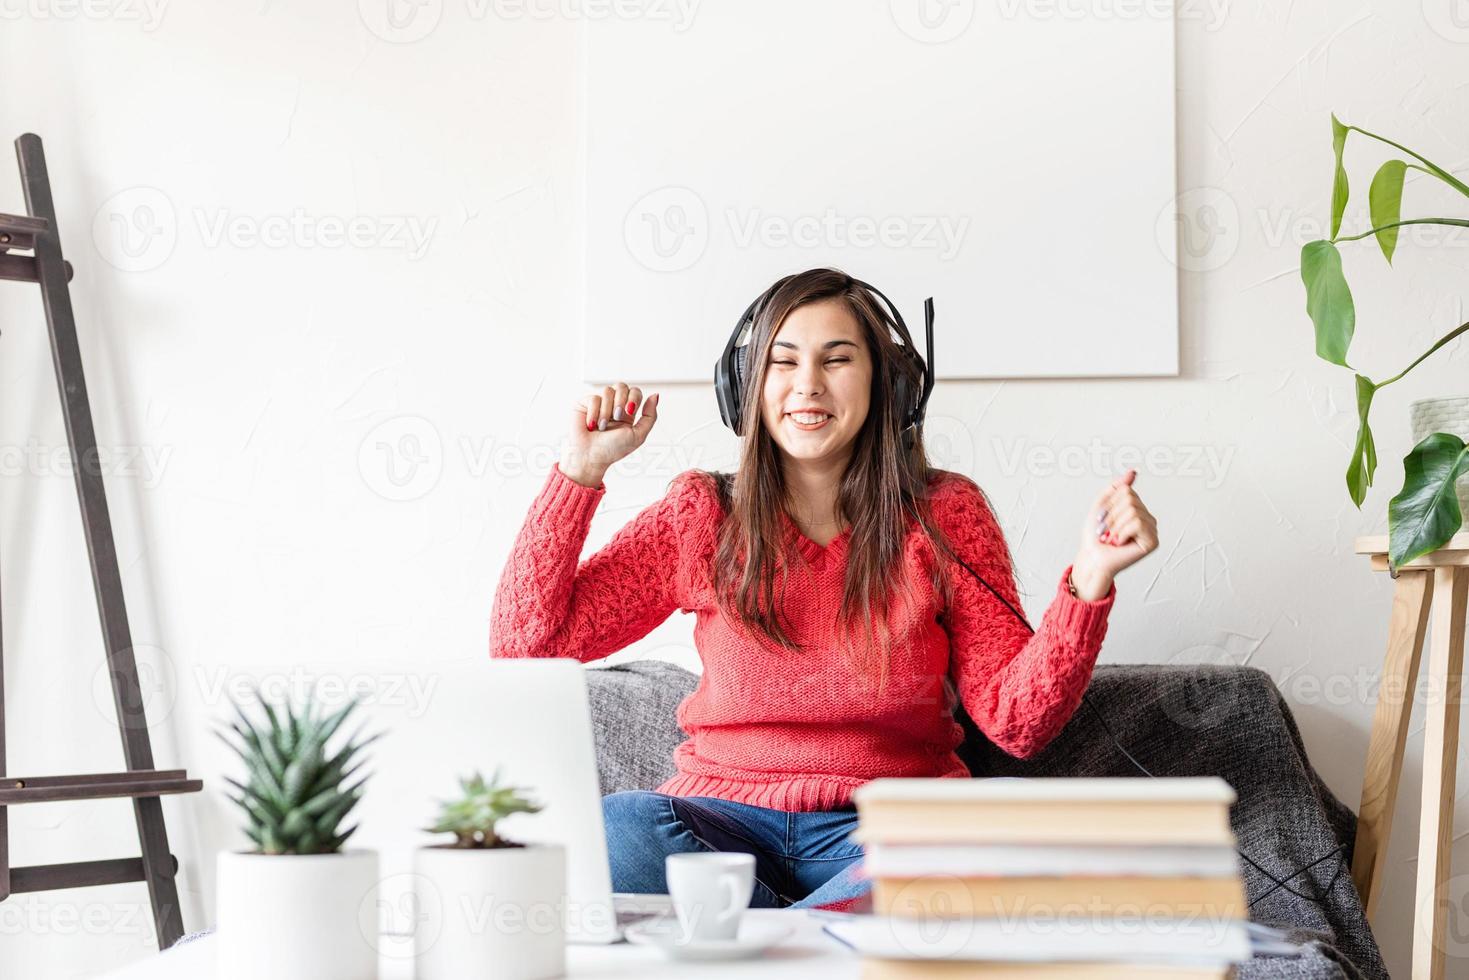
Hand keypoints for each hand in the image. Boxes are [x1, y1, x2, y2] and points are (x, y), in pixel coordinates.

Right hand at [559, 382, 658, 486]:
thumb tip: (655, 395)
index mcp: (627, 412)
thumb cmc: (612, 450)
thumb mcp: (638, 435)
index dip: (634, 398)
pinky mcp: (585, 404)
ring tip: (602, 426)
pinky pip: (594, 398)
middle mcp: (613, 406)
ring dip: (607, 411)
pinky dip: (594, 413)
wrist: (590, 457)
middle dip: (621, 402)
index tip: (629, 412)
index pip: (635, 392)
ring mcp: (599, 404)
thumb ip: (650, 416)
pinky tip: (592, 424)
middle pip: (622, 386)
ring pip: (608, 391)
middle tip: (616, 417)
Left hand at [1071, 469, 1158, 599]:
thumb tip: (1133, 472)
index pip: (1126, 490)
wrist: (1092, 558)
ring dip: (1115, 526)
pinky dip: (1122, 533)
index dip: (1109, 504)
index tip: (1103, 519)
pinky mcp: (1152, 542)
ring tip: (1112, 538)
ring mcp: (1151, 529)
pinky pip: (1137, 523)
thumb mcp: (1102, 505)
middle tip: (1107, 531)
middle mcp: (1147, 517)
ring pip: (1132, 511)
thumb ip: (1116, 488)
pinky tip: (1120, 543)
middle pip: (1130, 499)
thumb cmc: (1095, 536)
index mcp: (1137, 508)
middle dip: (1111, 515)